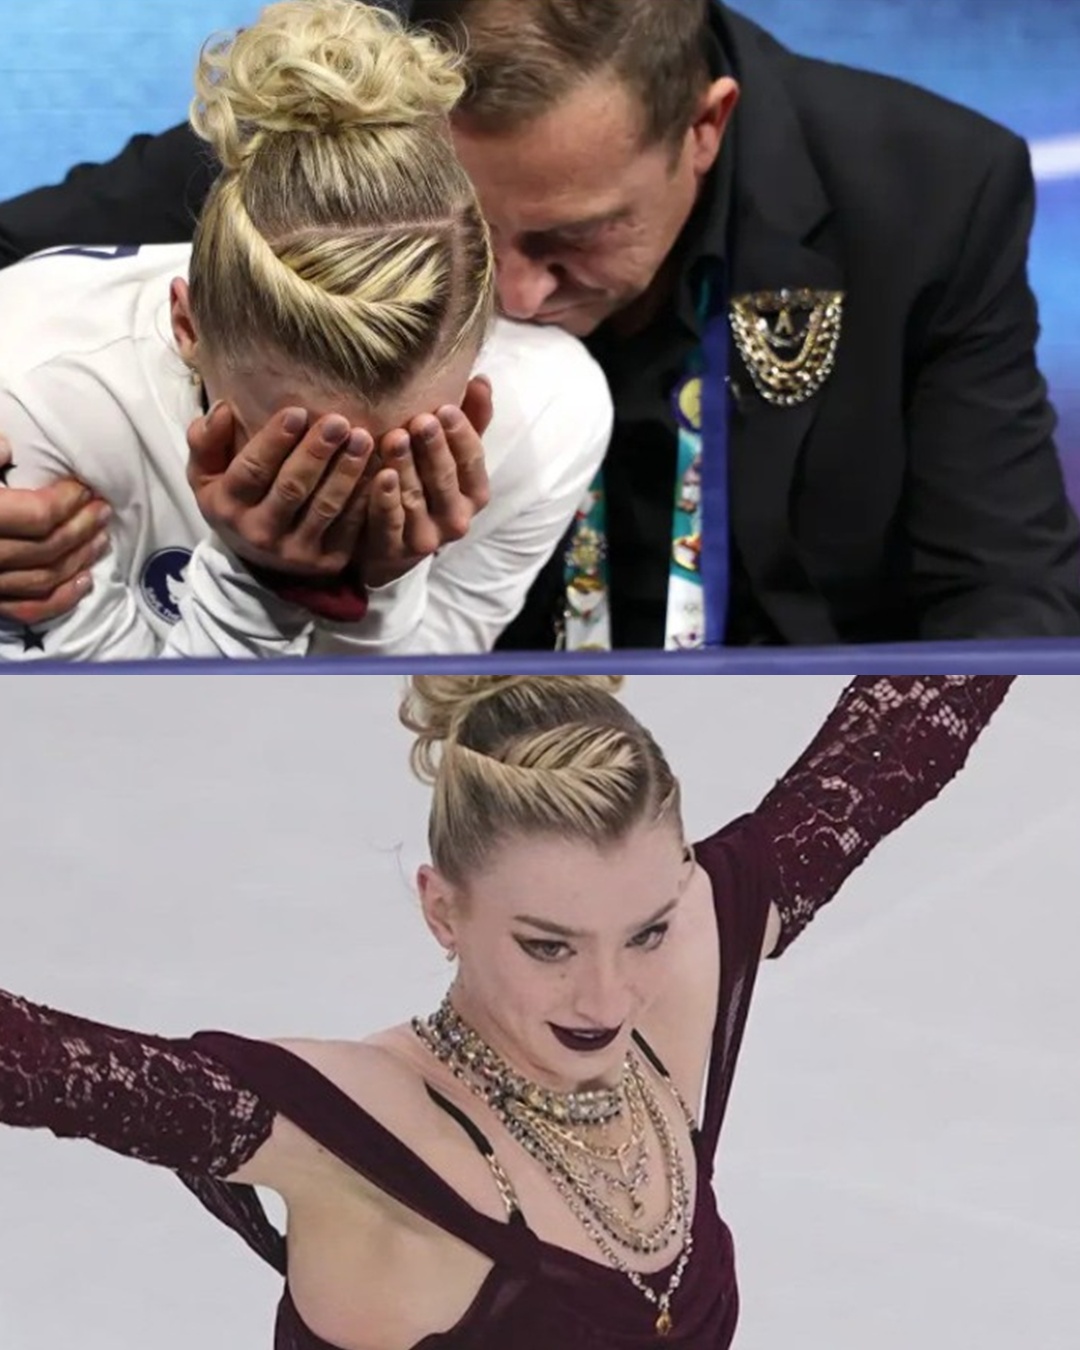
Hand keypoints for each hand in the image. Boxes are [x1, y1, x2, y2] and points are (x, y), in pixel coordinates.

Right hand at [0, 435, 111, 625]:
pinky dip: (60, 600)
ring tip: (101, 538)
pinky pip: (26, 609)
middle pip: (47, 548)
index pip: (37, 515)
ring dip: (79, 559)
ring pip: (43, 580)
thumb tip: (8, 448)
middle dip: (82, 527)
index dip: (68, 501)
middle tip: (103, 509)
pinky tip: (84, 583)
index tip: (84, 486)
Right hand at [187, 403, 375, 577]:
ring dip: (346, 472)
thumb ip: (205, 441)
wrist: (257, 558)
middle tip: (338, 422)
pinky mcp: (327, 561)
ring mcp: (296, 551)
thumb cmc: (234, 499)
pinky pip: (350, 527)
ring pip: (325, 507)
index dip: (274, 441)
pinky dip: (365, 499)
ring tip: (363, 439)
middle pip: (292, 488)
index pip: (252, 471)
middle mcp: (260, 533)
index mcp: (228, 506)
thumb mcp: (205, 474)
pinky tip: (381, 470)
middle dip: (317, 453)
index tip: (297, 411)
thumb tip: (220, 409)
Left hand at [356, 377, 493, 589]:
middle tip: (422, 420)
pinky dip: (386, 500)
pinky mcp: (394, 550)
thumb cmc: (425, 487)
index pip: (473, 460)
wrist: (391, 546)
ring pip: (416, 498)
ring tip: (395, 437)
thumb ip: (469, 422)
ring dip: (407, 467)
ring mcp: (426, 537)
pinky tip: (380, 475)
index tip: (446, 407)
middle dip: (434, 448)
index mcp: (474, 493)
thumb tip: (481, 379)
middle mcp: (456, 518)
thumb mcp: (451, 457)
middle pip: (445, 479)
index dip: (461, 435)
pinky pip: (390, 523)